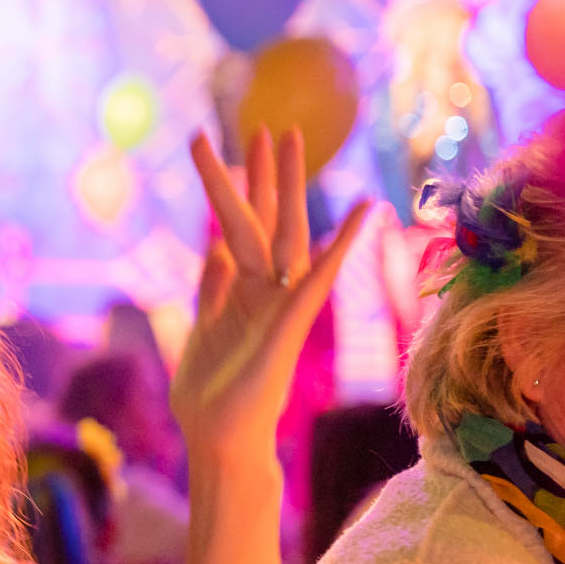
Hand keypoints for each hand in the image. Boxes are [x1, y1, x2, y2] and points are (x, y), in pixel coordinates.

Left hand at [171, 127, 369, 462]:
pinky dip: (341, 246)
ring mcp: (279, 305)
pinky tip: (363, 211)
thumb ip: (212, 291)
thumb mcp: (202, 330)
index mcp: (240, 291)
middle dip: (264, 174)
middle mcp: (264, 291)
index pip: (236, 228)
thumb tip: (214, 250)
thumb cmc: (209, 395)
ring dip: (287, 187)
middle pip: (264, 220)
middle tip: (266, 125)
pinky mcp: (290, 324)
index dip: (230, 189)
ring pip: (283, 234)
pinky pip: (319, 279)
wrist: (220, 439)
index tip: (223, 148)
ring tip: (289, 137)